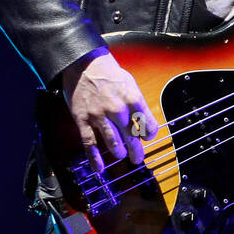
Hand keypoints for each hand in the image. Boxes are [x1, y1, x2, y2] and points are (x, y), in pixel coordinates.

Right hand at [60, 47, 159, 172]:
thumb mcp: (130, 84)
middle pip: (132, 136)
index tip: (147, 137)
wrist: (84, 65)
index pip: (147, 124)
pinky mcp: (83, 120)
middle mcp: (118, 109)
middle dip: (136, 150)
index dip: (149, 134)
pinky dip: (95, 158)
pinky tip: (99, 168)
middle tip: (138, 158)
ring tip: (122, 155)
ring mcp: (99, 116)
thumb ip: (137, 104)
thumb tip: (144, 122)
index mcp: (132, 99)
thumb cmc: (109, 75)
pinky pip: (90, 143)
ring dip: (119, 152)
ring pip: (113, 142)